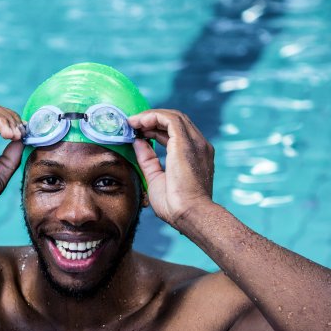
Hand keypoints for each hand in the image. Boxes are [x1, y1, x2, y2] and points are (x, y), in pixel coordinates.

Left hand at [128, 109, 214, 226]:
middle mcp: (199, 146)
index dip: (156, 129)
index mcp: (195, 156)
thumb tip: (138, 143)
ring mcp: (195, 143)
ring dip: (151, 116)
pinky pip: (169, 119)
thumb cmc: (176, 206)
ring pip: (173, 116)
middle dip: (152, 119)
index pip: (176, 133)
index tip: (138, 132)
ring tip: (132, 122)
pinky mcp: (186, 143)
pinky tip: (139, 122)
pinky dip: (153, 117)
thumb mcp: (156, 178)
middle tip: (132, 124)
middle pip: (175, 121)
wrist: (190, 214)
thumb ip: (148, 160)